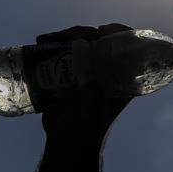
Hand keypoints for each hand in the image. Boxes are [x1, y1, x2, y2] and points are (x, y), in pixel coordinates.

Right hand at [37, 23, 133, 139]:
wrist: (66, 140)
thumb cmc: (86, 129)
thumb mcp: (93, 114)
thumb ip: (93, 97)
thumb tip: (87, 77)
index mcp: (123, 78)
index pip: (130, 48)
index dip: (120, 33)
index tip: (103, 31)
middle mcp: (107, 70)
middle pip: (101, 40)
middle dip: (84, 32)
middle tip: (69, 36)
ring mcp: (89, 68)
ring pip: (82, 42)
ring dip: (65, 36)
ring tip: (46, 39)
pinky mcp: (71, 70)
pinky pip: (66, 50)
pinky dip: (54, 43)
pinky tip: (42, 41)